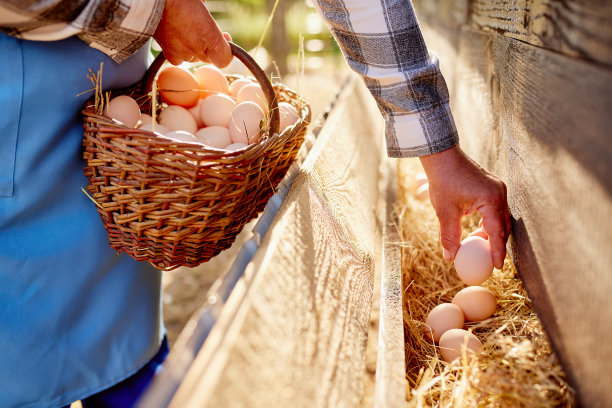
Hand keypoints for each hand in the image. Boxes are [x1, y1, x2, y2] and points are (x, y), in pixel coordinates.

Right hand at [153, 0, 231, 66]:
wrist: (152, 3)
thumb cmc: (178, 0)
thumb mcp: (199, 3)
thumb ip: (208, 19)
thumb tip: (209, 24)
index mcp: (211, 36)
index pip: (225, 58)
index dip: (226, 51)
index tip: (224, 38)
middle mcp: (198, 49)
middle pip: (209, 57)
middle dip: (208, 46)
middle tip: (203, 30)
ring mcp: (183, 54)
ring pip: (194, 57)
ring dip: (193, 48)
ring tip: (185, 30)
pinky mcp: (170, 55)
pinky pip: (179, 59)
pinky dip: (179, 51)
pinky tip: (175, 38)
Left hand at [419, 146, 511, 268]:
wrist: (442, 157)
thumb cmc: (443, 181)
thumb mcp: (445, 212)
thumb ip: (450, 236)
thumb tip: (451, 258)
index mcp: (491, 199)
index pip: (497, 232)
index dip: (497, 251)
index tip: (497, 267)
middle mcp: (500, 193)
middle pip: (503, 226)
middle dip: (496, 244)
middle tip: (489, 260)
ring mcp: (498, 188)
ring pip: (500, 218)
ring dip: (490, 233)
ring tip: (476, 244)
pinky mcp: (492, 186)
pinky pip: (495, 210)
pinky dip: (488, 222)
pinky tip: (476, 231)